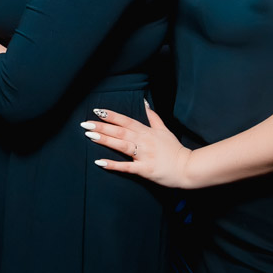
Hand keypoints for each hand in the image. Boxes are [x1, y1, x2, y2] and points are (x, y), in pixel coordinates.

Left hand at [82, 101, 196, 187]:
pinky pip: (126, 167)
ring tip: (89, 136)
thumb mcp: (164, 130)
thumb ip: (153, 117)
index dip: (111, 116)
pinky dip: (113, 165)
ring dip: (105, 140)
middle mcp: (144, 141)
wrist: (187, 168)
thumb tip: (145, 103)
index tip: (97, 111)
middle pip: (120, 131)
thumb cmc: (175, 149)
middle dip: (102, 127)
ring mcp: (144, 155)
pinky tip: (99, 162)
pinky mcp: (144, 170)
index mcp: (147, 132)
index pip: (126, 121)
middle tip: (85, 124)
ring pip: (121, 146)